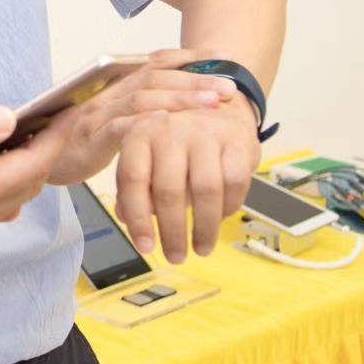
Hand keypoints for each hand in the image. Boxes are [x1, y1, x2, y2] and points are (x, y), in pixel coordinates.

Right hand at [48, 49, 240, 184]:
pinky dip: (145, 122)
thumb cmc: (84, 140)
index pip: (158, 61)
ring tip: (211, 101)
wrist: (42, 158)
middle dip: (195, 78)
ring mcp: (99, 113)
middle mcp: (109, 92)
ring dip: (180, 97)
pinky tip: (167, 122)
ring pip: (142, 97)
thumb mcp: (120, 121)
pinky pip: (120, 126)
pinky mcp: (91, 137)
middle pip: (155, 76)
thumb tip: (189, 101)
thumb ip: (146, 108)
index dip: (191, 56)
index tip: (224, 56)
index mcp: (119, 85)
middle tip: (229, 85)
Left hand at [113, 92, 261, 262]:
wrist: (220, 107)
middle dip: (172, 232)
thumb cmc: (176, 141)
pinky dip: (228, 208)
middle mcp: (170, 128)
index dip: (137, 217)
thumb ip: (133, 186)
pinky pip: (234, 184)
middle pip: (168, 190)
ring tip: (200, 247)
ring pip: (205, 191)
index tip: (145, 247)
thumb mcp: (147, 156)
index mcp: (140, 132)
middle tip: (175, 256)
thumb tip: (126, 219)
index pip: (132, 178)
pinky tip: (221, 218)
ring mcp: (206, 133)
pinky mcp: (237, 141)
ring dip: (203, 228)